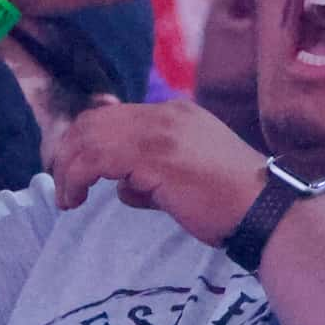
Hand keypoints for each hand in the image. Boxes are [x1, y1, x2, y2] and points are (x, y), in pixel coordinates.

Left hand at [49, 97, 263, 240]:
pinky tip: (75, 199)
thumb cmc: (232, 203)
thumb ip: (151, 174)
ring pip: (90, 137)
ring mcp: (160, 131)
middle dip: (70, 151)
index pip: (115, 115)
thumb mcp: (187, 177)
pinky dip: (75, 177)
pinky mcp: (153, 155)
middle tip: (62, 184)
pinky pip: (95, 159)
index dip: (86, 139)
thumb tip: (122, 187)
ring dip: (68, 168)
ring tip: (67, 198)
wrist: (263, 210)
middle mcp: (165, 115)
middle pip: (96, 120)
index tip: (73, 168)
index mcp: (176, 114)